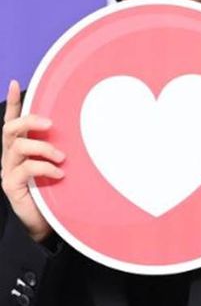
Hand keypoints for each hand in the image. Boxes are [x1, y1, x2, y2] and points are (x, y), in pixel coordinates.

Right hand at [1, 80, 64, 241]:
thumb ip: (63, 146)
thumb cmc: (57, 188)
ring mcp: (8, 171)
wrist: (48, 222)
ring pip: (19, 147)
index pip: (13, 121)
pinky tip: (59, 174)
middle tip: (50, 124)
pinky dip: (45, 168)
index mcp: (21, 147)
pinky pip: (25, 168)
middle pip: (10, 129)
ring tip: (62, 158)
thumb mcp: (60, 162)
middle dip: (29, 121)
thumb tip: (87, 126)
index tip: (15, 82)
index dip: (13, 102)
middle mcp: (10, 156)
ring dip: (44, 148)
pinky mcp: (11, 186)